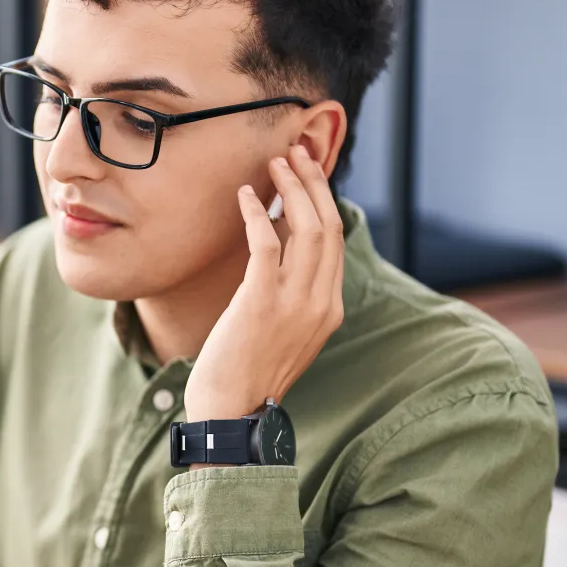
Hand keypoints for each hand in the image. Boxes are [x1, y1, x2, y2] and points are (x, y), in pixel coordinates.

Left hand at [183, 144, 345, 425]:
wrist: (230, 413)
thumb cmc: (246, 373)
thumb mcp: (284, 334)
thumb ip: (292, 297)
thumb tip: (278, 252)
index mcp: (329, 309)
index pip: (336, 242)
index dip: (323, 200)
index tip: (307, 173)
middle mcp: (320, 303)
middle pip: (328, 226)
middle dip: (313, 183)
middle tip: (295, 153)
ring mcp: (294, 303)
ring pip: (306, 228)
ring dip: (291, 189)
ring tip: (274, 164)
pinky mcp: (261, 302)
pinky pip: (266, 243)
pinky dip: (256, 213)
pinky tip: (245, 196)